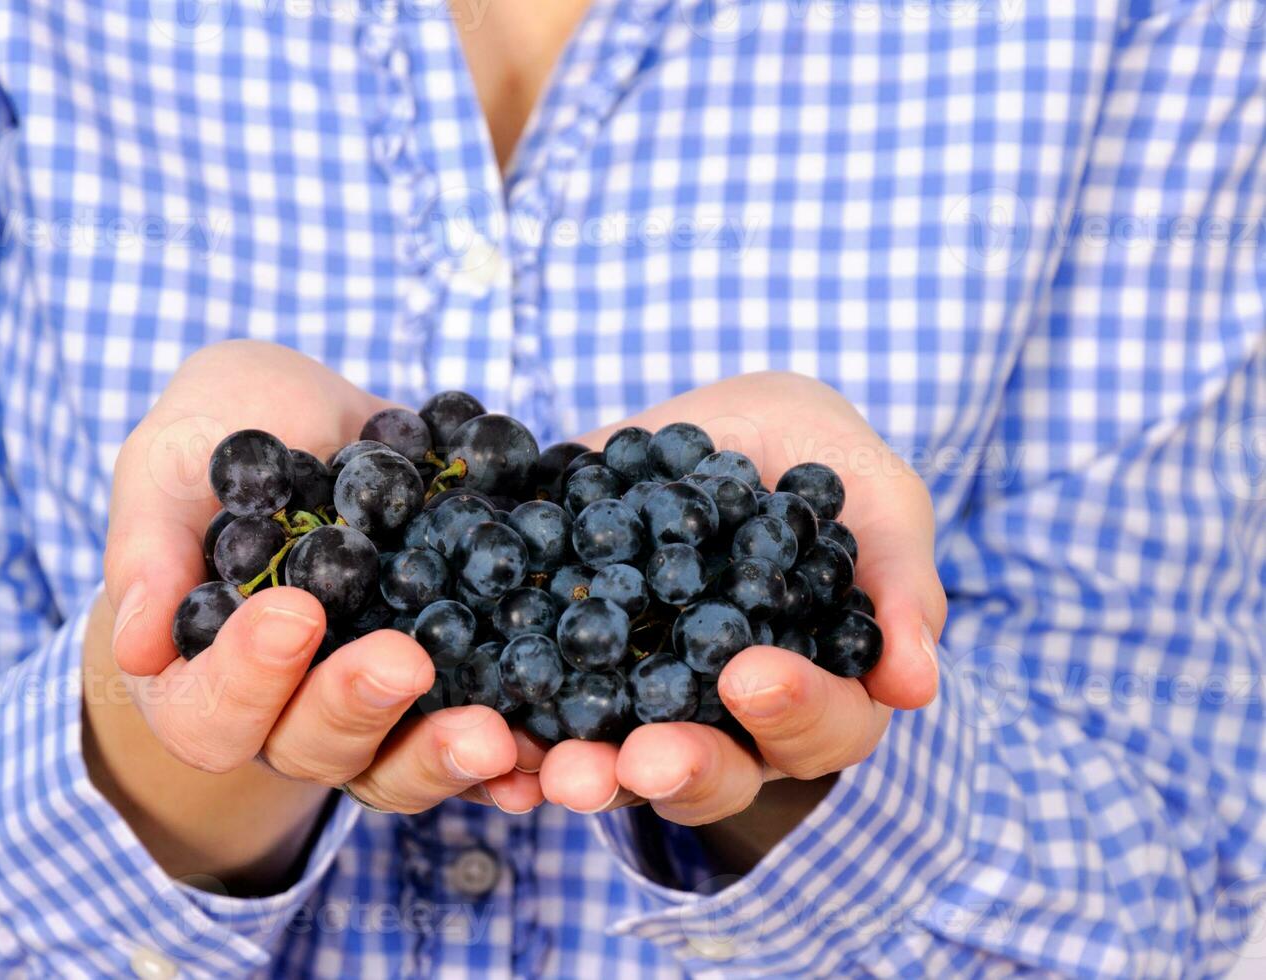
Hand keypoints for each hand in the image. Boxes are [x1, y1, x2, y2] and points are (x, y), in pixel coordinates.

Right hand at [86, 341, 535, 890]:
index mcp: (198, 674)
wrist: (329, 424)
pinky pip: (476, 742)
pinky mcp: (445, 692)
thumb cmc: (231, 433)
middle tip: (402, 661)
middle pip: (310, 749)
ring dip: (444, 756)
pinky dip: (513, 757)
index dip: (247, 678)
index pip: (208, 714)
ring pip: (397, 768)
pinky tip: (549, 753)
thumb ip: (152, 539)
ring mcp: (369, 712)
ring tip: (493, 735)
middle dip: (355, 708)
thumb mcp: (175, 456)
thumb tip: (138, 646)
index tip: (295, 611)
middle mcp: (282, 713)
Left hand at [533, 372, 945, 829]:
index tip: (751, 674)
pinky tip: (483, 726)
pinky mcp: (568, 673)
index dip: (794, 711)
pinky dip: (512, 729)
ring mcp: (646, 706)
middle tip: (643, 757)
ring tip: (554, 769)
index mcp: (822, 693)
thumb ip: (898, 582)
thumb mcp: (872, 496)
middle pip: (717, 773)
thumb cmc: (814, 459)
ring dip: (590, 773)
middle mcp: (732, 724)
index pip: (823, 728)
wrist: (712, 427)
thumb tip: (917, 686)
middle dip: (681, 768)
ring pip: (623, 764)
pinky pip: (538, 717)